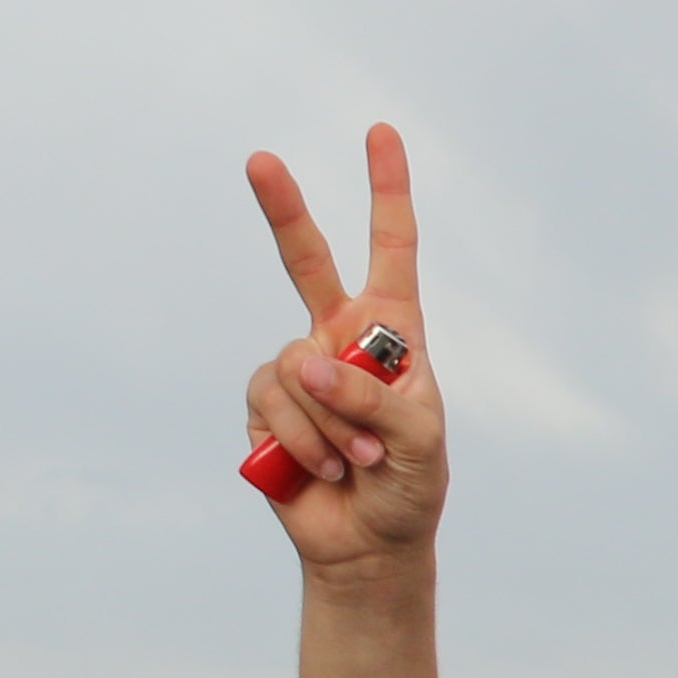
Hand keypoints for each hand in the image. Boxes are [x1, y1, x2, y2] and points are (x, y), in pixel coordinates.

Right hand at [239, 124, 440, 572]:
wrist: (368, 545)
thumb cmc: (409, 487)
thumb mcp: (417, 443)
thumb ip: (373, 398)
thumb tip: (306, 363)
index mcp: (392, 333)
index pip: (391, 250)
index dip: (387, 192)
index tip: (380, 132)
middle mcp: (339, 339)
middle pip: (305, 262)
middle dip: (283, 211)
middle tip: (260, 160)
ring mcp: (297, 370)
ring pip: (294, 368)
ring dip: (329, 423)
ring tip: (356, 459)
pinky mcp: (263, 406)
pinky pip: (270, 404)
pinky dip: (301, 441)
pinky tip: (321, 469)